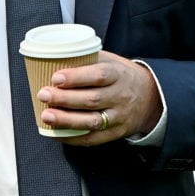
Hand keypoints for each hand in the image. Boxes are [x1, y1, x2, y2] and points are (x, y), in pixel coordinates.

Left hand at [37, 50, 161, 146]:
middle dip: (65, 99)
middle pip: (92, 100)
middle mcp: (120, 97)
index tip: (56, 78)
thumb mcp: (110, 60)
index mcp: (118, 75)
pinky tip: (56, 133)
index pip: (98, 76)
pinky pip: (94, 139)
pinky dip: (73, 138)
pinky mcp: (116, 133)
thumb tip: (54, 56)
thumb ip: (87, 59)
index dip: (76, 77)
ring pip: (92, 121)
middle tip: (43, 95)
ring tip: (47, 116)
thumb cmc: (121, 75)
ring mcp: (119, 117)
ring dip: (67, 120)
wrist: (151, 97)